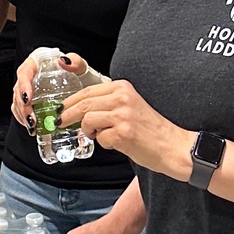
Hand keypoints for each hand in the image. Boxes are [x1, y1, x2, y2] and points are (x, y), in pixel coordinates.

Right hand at [12, 49, 89, 128]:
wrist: (84, 87)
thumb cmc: (80, 74)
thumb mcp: (81, 67)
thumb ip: (75, 61)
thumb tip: (63, 61)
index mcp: (37, 63)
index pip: (25, 72)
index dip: (23, 86)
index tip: (27, 99)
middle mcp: (30, 75)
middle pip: (19, 89)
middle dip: (23, 106)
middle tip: (32, 119)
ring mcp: (29, 88)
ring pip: (18, 101)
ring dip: (23, 115)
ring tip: (33, 126)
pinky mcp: (31, 100)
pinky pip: (21, 109)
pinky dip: (24, 119)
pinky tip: (32, 127)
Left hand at [60, 79, 188, 177]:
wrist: (173, 146)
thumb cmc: (150, 130)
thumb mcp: (130, 106)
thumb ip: (108, 102)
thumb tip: (78, 109)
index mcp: (123, 88)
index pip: (88, 90)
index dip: (71, 101)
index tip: (62, 108)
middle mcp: (122, 97)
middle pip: (83, 104)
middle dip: (67, 115)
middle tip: (61, 123)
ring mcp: (122, 115)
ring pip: (87, 120)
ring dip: (88, 131)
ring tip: (98, 135)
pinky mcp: (123, 133)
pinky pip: (99, 138)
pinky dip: (103, 143)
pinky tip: (115, 143)